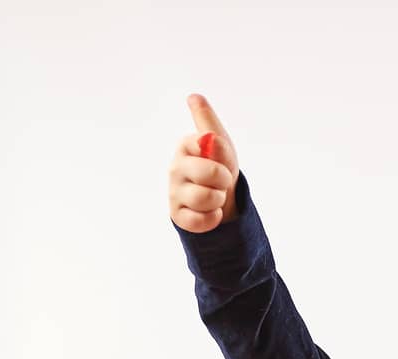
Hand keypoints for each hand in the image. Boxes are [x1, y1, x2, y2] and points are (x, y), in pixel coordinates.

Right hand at [168, 92, 240, 231]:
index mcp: (185, 145)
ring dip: (218, 200)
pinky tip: (210, 212)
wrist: (221, 200)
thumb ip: (210, 125)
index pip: (206, 144)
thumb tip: (193, 97)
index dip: (222, 156)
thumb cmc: (220, 168)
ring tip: (214, 197)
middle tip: (222, 182)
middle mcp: (175, 167)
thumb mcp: (222, 146)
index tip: (220, 159)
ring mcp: (173, 192)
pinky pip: (200, 221)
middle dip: (224, 180)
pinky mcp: (177, 215)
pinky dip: (212, 219)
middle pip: (208, 172)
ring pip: (204, 198)